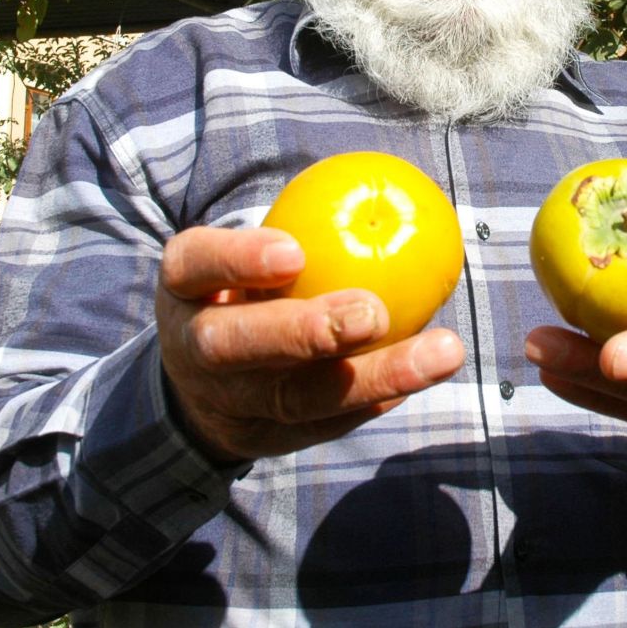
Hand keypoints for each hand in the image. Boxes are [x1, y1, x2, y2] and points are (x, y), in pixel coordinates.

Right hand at [156, 225, 465, 463]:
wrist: (208, 384)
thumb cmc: (248, 287)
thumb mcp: (245, 252)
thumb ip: (300, 225)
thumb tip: (398, 189)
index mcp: (184, 287)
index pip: (195, 264)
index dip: (237, 259)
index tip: (294, 253)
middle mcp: (195, 347)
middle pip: (232, 345)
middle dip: (304, 333)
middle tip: (372, 312)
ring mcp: (230, 401)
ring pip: (295, 398)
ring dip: (374, 375)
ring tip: (442, 352)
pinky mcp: (269, 438)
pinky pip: (329, 424)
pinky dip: (378, 397)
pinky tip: (425, 373)